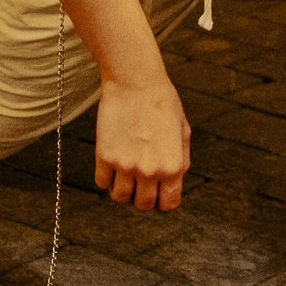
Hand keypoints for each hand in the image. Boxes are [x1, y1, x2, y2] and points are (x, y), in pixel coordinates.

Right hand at [94, 74, 191, 210]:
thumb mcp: (183, 132)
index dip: (162, 202)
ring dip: (122, 190)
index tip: (156, 193)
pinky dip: (105, 178)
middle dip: (141, 196)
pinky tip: (111, 164)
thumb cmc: (162, 102)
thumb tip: (173, 183)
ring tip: (123, 174)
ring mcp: (126, 165)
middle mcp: (151, 171)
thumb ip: (181, 160)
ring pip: (120, 198)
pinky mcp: (105, 156)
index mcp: (173, 167)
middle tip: (138, 182)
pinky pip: (101, 182)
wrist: (136, 80)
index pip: (168, 205)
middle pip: (142, 205)